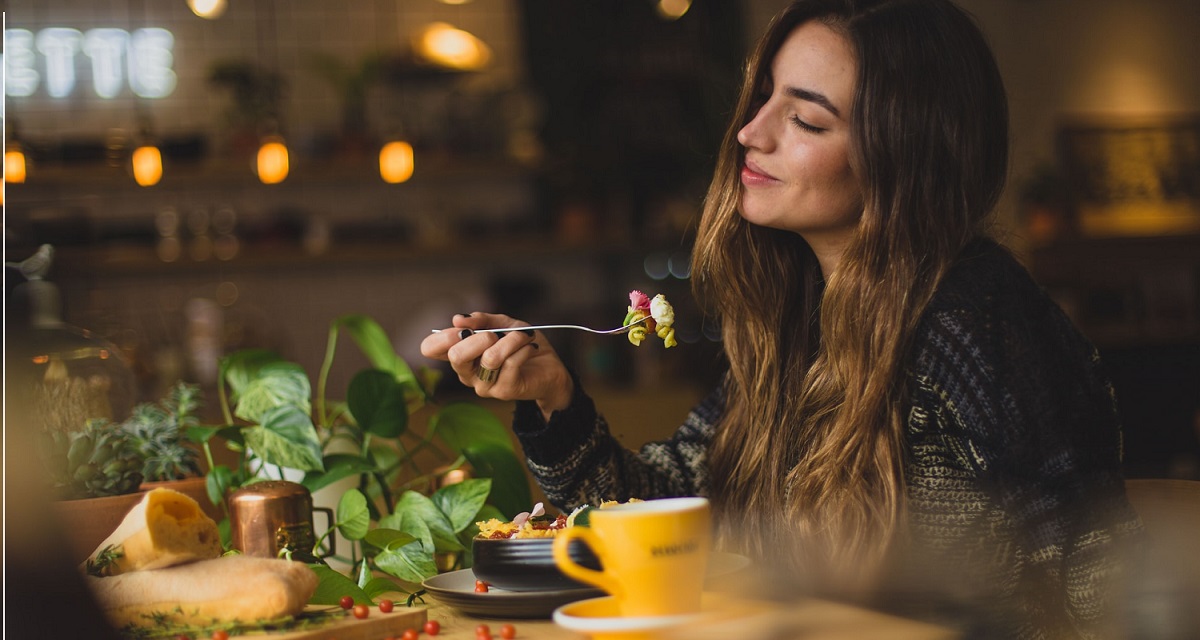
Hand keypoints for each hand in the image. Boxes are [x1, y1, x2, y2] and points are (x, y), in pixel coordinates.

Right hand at [420, 312, 573, 416]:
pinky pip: (511, 363)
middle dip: (479, 337)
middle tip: (496, 333)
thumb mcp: (502, 324)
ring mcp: (483, 385)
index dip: (442, 336)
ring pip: (490, 358)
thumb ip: (482, 320)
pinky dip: (523, 348)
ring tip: (524, 336)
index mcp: (460, 355)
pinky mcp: (503, 391)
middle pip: (456, 356)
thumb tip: (458, 319)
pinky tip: (530, 347)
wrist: (550, 368)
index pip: (430, 348)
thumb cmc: (521, 345)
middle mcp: (466, 373)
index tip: (463, 327)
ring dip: (511, 340)